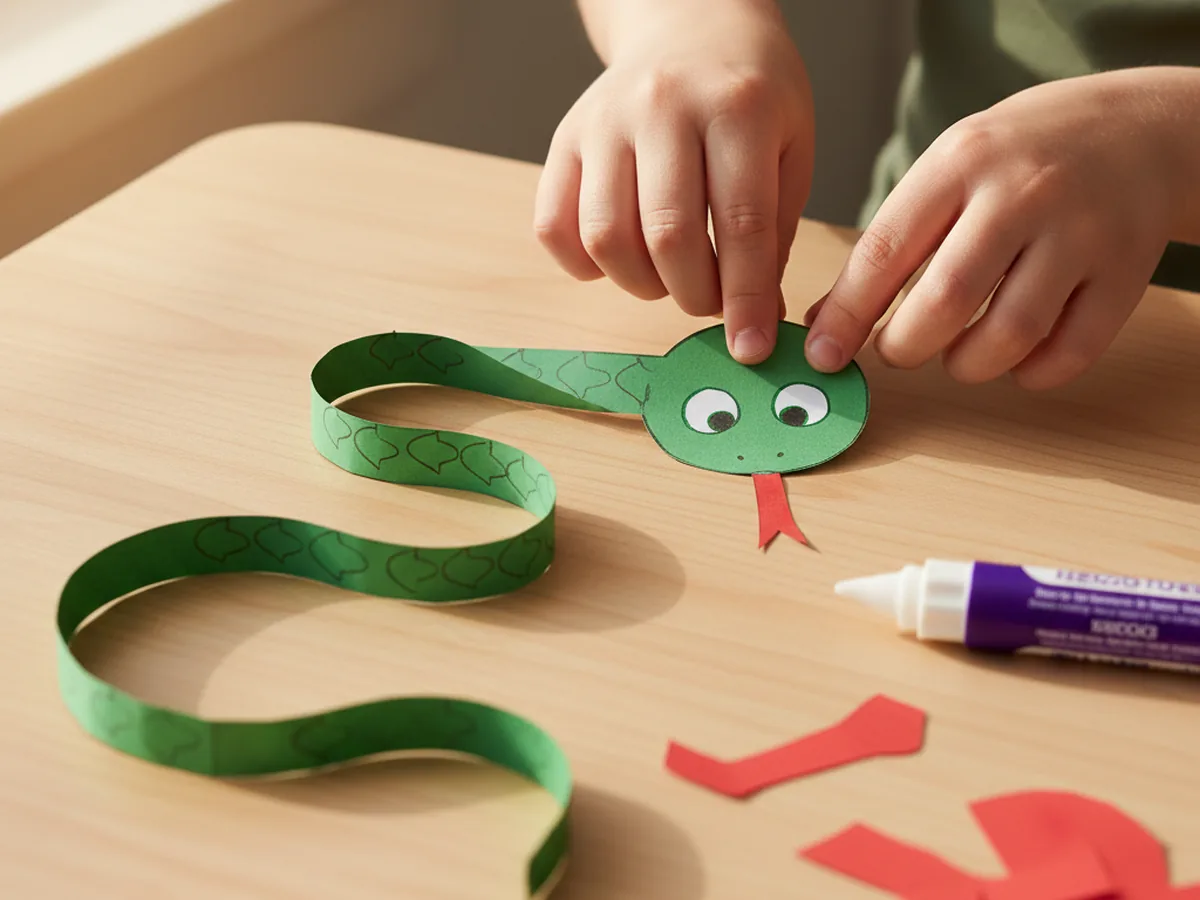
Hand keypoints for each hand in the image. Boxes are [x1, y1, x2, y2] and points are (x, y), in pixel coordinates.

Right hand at [534, 0, 813, 363]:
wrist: (690, 23)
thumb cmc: (750, 94)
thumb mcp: (790, 147)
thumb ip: (774, 233)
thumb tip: (756, 320)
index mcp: (737, 107)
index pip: (742, 225)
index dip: (746, 299)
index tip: (751, 348)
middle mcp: (662, 107)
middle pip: (667, 236)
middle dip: (694, 295)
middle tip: (712, 302)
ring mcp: (604, 121)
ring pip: (605, 238)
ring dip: (641, 284)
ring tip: (669, 276)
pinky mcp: (564, 139)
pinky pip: (553, 227)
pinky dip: (585, 265)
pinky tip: (621, 257)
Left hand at [804, 68, 1185, 388]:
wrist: (1140, 130)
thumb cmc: (1020, 159)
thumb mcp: (948, 169)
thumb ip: (892, 240)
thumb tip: (827, 321)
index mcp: (961, 161)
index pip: (886, 251)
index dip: (846, 315)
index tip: (823, 354)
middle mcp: (1023, 194)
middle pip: (946, 300)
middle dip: (905, 346)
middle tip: (898, 349)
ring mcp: (1082, 233)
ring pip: (1009, 335)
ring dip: (966, 364)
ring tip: (956, 353)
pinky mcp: (1126, 272)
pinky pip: (1069, 352)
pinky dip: (1031, 373)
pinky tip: (1016, 358)